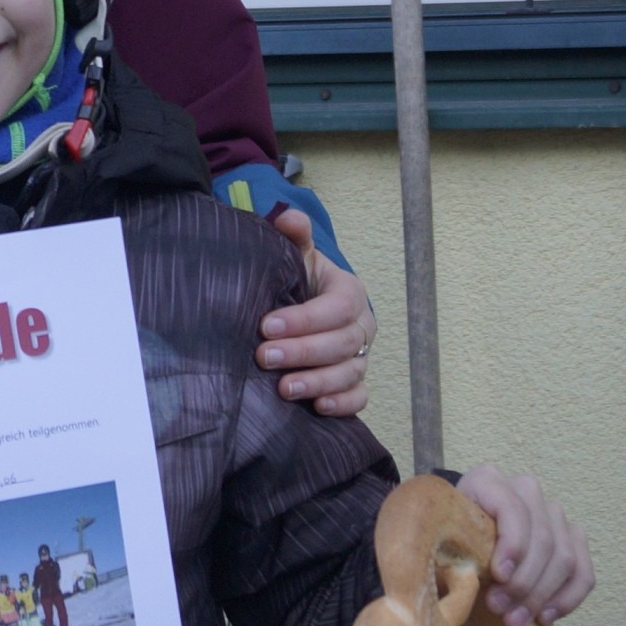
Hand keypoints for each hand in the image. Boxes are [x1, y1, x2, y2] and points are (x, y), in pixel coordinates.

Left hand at [256, 206, 375, 415]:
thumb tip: (288, 217)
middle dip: (303, 352)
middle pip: (342, 343)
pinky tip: (318, 407)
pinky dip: (342, 404)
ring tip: (284, 389)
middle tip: (264, 357)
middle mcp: (361, 327)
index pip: (336, 307)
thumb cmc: (299, 282)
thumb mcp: (296, 257)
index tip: (266, 325)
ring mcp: (360, 357)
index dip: (305, 319)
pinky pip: (358, 398)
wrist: (303, 306)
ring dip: (318, 382)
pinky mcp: (354, 383)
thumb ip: (294, 236)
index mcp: (349, 293)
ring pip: (350, 373)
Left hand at [453, 466, 592, 625]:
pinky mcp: (572, 537)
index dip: (511, 543)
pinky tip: (544, 616)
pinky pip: (583, 570)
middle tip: (501, 610)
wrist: (462, 549)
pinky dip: (567, 598)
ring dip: (542, 595)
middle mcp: (525, 490)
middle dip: (523, 581)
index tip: (499, 576)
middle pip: (542, 537)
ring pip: (565, 556)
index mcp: (486, 481)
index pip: (512, 506)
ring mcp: (552, 512)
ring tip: (516, 620)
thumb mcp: (439, 544)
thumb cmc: (447, 546)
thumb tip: (464, 582)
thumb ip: (448, 555)